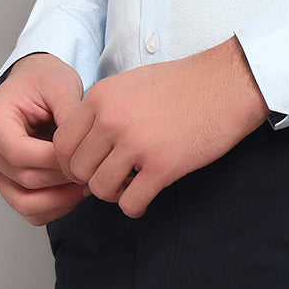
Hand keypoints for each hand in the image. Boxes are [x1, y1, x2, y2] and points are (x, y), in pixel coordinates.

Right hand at [0, 53, 88, 224]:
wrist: (36, 83)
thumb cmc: (43, 81)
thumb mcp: (61, 85)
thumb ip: (70, 115)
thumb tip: (80, 148)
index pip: (19, 154)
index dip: (54, 160)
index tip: (83, 155)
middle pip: (25, 179)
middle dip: (63, 178)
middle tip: (92, 168)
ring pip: (26, 203)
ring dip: (60, 199)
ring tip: (86, 183)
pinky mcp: (8, 185)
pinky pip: (30, 210)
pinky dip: (55, 207)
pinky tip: (75, 190)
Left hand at [53, 37, 268, 217]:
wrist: (227, 84)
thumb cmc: (182, 83)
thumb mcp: (131, 83)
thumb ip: (103, 109)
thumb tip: (83, 145)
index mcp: (102, 96)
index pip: (61, 143)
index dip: (73, 160)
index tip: (91, 164)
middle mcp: (112, 119)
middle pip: (77, 170)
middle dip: (92, 178)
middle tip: (113, 175)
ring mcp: (136, 144)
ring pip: (101, 190)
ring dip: (114, 193)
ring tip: (132, 182)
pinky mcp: (162, 166)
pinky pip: (130, 203)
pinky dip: (135, 205)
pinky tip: (147, 193)